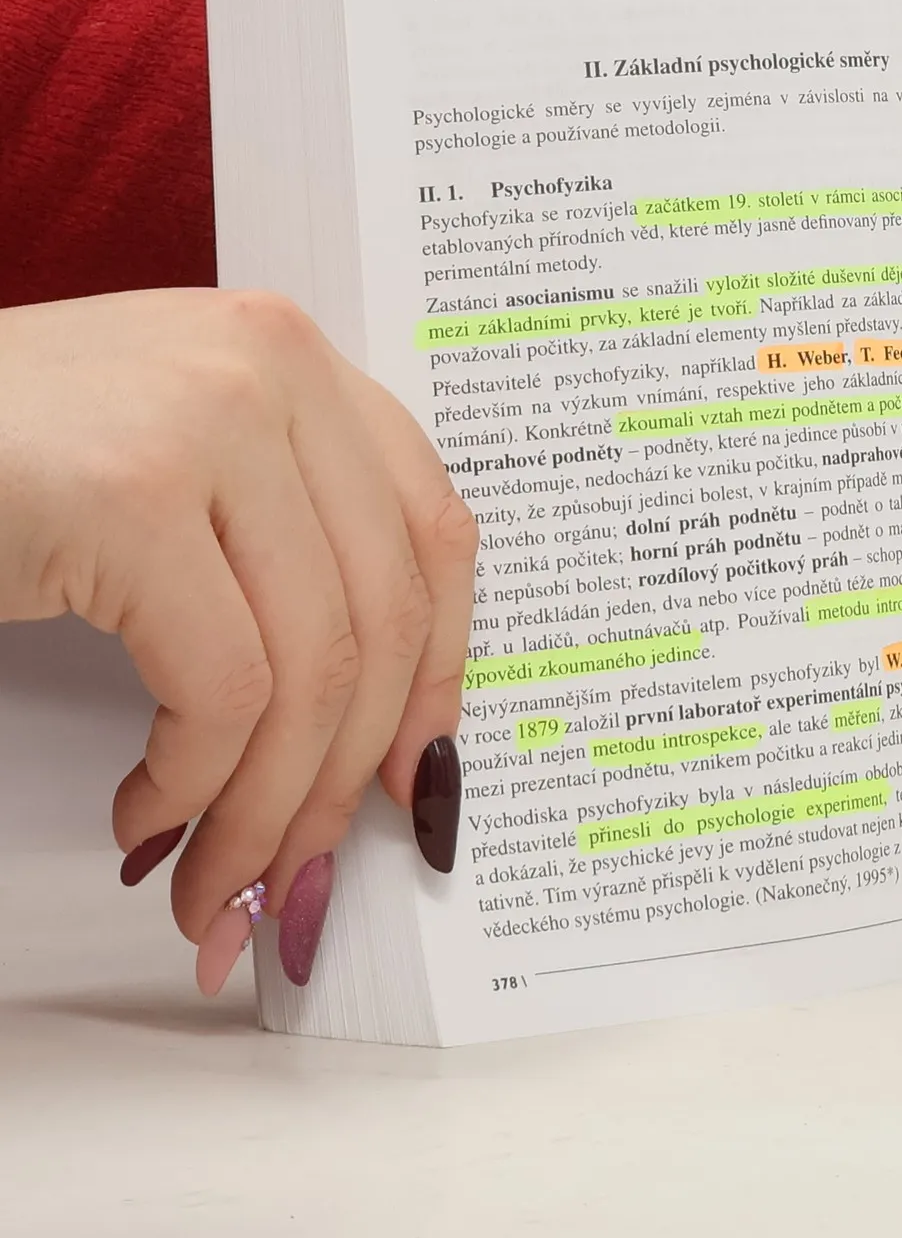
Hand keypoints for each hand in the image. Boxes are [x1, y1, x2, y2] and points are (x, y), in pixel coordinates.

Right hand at [0, 288, 476, 988]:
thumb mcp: (176, 472)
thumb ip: (282, 550)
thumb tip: (379, 734)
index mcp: (293, 355)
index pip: (431, 531)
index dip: (438, 674)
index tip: (416, 775)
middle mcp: (272, 366)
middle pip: (383, 615)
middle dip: (343, 780)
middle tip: (297, 875)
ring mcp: (208, 421)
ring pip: (314, 670)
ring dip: (264, 813)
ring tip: (213, 882)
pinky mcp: (128, 495)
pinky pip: (222, 690)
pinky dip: (193, 785)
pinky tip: (145, 816)